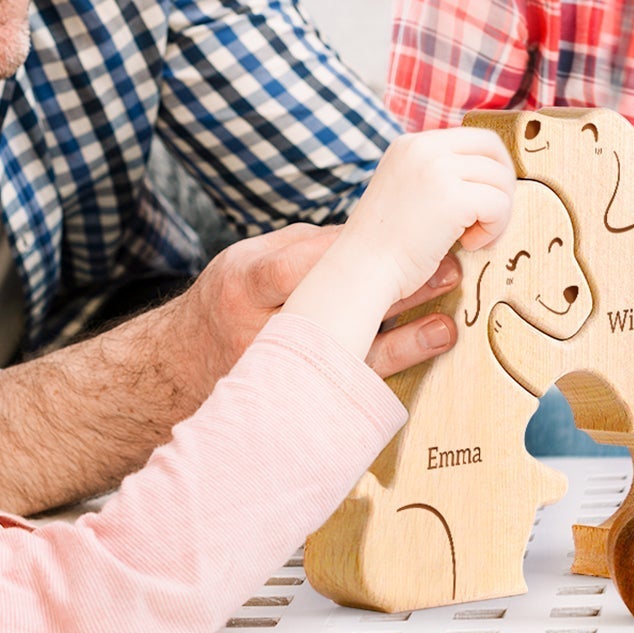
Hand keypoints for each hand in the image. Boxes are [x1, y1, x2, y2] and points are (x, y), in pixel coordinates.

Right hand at [184, 221, 468, 381]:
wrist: (187, 366)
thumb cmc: (228, 299)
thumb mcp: (247, 259)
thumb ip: (303, 247)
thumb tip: (368, 234)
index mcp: (244, 286)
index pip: (297, 268)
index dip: (347, 253)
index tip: (396, 233)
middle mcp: (261, 333)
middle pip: (335, 312)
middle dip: (394, 293)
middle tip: (446, 270)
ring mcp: (281, 373)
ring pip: (350, 359)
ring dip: (406, 341)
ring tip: (446, 326)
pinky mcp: (300, 400)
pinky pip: (353, 387)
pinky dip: (394, 367)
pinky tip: (429, 350)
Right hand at [282, 129, 516, 360]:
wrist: (361, 270)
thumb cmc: (384, 245)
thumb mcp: (405, 191)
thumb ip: (437, 176)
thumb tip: (487, 177)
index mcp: (410, 144)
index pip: (473, 138)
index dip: (490, 168)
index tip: (484, 200)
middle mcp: (423, 147)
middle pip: (492, 148)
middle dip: (501, 185)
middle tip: (488, 218)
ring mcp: (437, 169)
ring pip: (500, 179)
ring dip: (497, 214)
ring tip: (471, 238)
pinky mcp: (452, 197)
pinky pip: (499, 204)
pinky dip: (494, 229)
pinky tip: (469, 245)